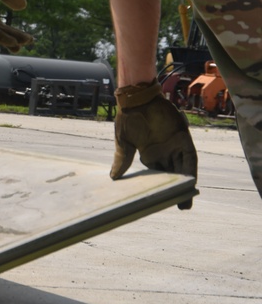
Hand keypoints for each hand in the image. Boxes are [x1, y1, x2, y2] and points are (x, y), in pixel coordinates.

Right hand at [111, 81, 196, 208]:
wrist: (138, 97)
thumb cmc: (128, 117)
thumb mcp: (123, 141)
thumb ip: (122, 158)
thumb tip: (113, 177)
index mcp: (150, 154)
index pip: (157, 174)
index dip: (159, 187)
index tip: (157, 202)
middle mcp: (164, 152)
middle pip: (173, 174)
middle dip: (175, 189)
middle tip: (179, 206)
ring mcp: (174, 146)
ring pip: (183, 169)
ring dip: (186, 184)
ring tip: (185, 202)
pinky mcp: (183, 139)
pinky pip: (189, 158)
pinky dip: (190, 170)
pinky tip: (190, 183)